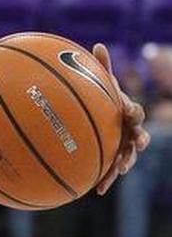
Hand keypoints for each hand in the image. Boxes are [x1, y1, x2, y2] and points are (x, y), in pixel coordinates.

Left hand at [92, 43, 149, 194]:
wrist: (101, 118)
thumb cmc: (103, 99)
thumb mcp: (102, 84)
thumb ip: (101, 68)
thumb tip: (99, 45)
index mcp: (128, 113)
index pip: (135, 111)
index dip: (133, 109)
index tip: (126, 108)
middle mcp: (130, 131)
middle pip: (140, 136)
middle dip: (140, 139)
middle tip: (138, 142)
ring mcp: (123, 146)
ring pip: (128, 156)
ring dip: (125, 162)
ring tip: (121, 169)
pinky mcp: (113, 159)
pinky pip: (110, 171)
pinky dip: (106, 179)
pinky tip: (97, 190)